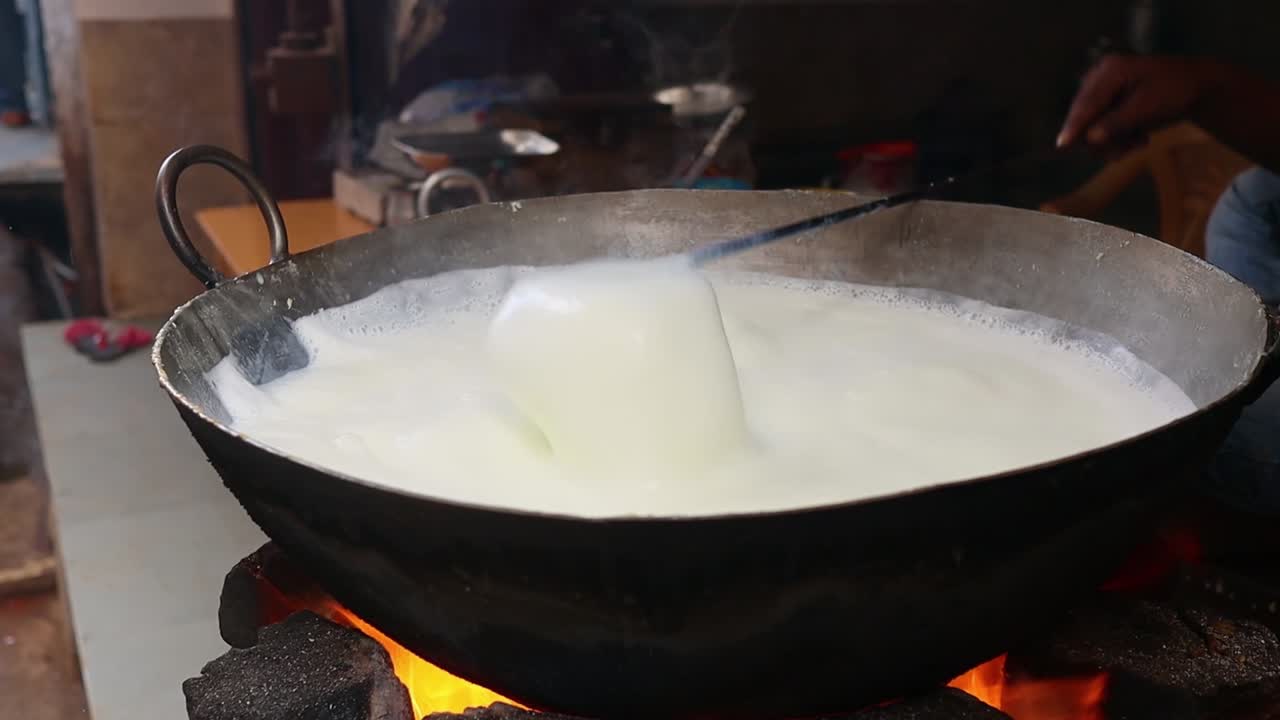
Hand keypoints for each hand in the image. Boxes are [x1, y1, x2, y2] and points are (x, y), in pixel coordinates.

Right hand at [1057, 55, 1223, 152]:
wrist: (1197, 85)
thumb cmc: (1175, 90)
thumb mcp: (1147, 107)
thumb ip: (1117, 123)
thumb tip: (1090, 138)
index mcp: (1110, 70)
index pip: (1086, 103)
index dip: (1074, 126)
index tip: (1062, 145)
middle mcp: (1100, 76)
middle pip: (1085, 115)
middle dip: (1102, 137)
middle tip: (1122, 153)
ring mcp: (1103, 88)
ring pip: (1092, 123)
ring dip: (1112, 139)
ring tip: (1136, 143)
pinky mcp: (1108, 99)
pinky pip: (1102, 123)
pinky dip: (1117, 135)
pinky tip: (1136, 138)